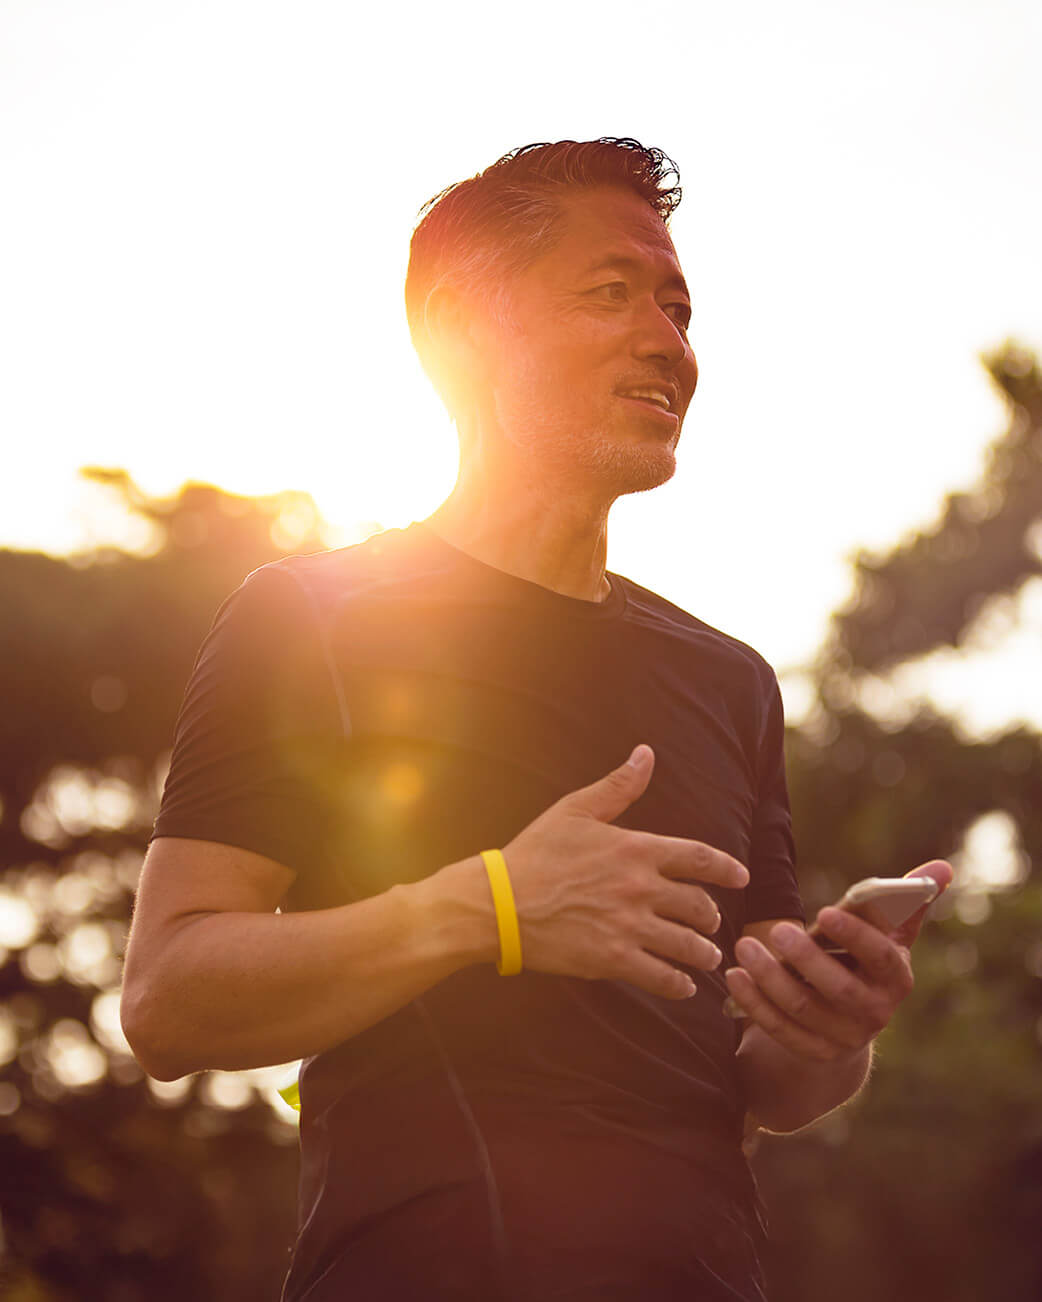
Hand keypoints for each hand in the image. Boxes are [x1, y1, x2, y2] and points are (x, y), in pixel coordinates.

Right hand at [502, 744, 749, 999]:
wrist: (498, 902)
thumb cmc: (534, 853)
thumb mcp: (575, 810)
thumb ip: (618, 787)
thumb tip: (646, 754)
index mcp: (636, 848)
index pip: (700, 857)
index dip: (727, 869)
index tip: (741, 878)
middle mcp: (640, 887)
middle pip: (700, 905)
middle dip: (711, 916)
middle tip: (711, 923)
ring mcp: (629, 926)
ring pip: (688, 945)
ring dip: (703, 953)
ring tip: (706, 957)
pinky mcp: (613, 960)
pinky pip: (662, 977)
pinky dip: (679, 984)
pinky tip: (683, 985)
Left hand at [724, 860, 953, 1060]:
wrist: (851, 1019)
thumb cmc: (866, 960)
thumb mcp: (889, 933)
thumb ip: (910, 898)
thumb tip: (941, 868)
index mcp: (897, 977)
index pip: (882, 958)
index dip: (855, 936)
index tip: (825, 912)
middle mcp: (876, 1012)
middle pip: (840, 989)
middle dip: (806, 959)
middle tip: (776, 931)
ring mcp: (844, 1036)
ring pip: (803, 1009)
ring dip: (770, 978)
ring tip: (744, 947)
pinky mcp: (814, 1051)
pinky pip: (780, 1029)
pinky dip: (755, 1003)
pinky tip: (736, 976)